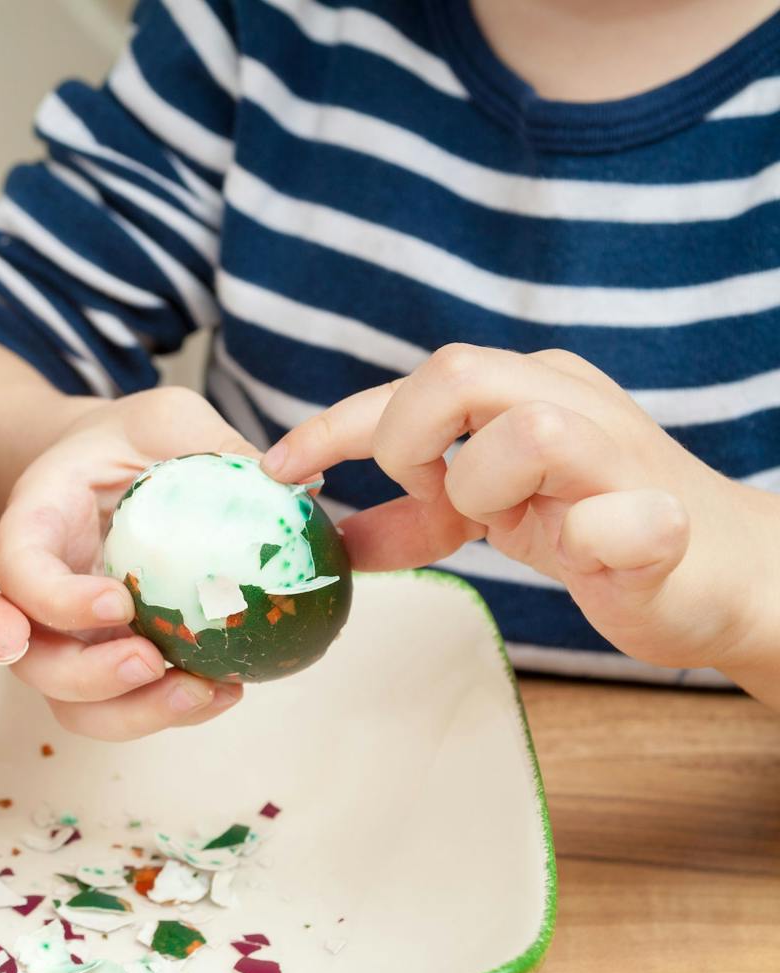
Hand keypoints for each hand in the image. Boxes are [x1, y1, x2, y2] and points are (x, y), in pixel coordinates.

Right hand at [0, 387, 248, 740]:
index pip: (20, 574)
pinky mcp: (109, 660)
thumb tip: (298, 484)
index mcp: (34, 525)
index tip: (121, 600)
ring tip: (204, 692)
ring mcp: (69, 637)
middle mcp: (37, 594)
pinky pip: (123, 707)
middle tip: (152, 660)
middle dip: (89, 677)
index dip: (59, 601)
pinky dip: (170, 713)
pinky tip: (227, 690)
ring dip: (133, 713)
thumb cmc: (131, 441)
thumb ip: (210, 444)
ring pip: (73, 704)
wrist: (112, 469)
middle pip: (33, 660)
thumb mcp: (167, 419)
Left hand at [262, 344, 771, 672]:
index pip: (412, 384)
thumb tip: (336, 536)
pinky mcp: (666, 524)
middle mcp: (573, 403)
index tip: (277, 469)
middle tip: (426, 494)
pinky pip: (618, 521)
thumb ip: (416, 516)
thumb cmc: (600, 531)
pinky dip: (585, 541)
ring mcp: (624, 459)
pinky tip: (582, 557)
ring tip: (506, 523)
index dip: (332, 425)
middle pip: (458, 371)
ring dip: (485, 489)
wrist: (723, 575)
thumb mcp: (494, 514)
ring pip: (530, 431)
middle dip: (408, 439)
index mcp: (526, 391)